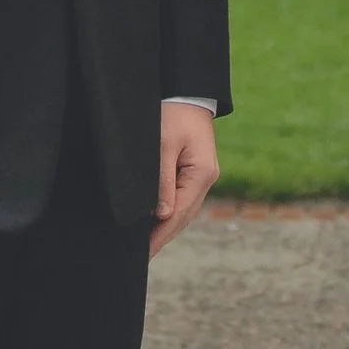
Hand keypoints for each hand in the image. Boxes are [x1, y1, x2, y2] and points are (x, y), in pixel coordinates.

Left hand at [151, 102, 218, 258]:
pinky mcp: (196, 170)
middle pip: (184, 216)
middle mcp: (206, 178)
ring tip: (147, 246)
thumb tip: (162, 214)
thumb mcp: (163, 145)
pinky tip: (157, 221)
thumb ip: (163, 180)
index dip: (160, 234)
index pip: (178, 213)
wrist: (187, 91)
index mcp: (202, 174)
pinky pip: (183, 198)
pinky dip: (170, 212)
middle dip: (163, 237)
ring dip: (167, 227)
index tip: (144, 253)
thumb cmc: (172, 114)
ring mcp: (203, 175)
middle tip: (142, 257)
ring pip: (185, 210)